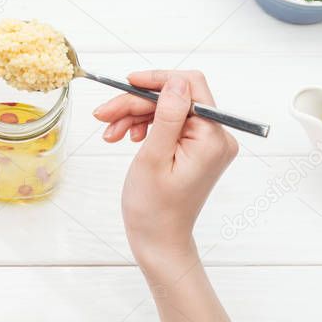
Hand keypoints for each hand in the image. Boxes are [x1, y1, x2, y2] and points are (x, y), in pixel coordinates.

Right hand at [94, 71, 237, 270]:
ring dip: (135, 116)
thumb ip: (167, 116)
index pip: (189, 86)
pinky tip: (126, 137)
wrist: (158, 240)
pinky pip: (169, 124)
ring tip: (111, 133)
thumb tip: (176, 82)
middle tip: (104, 114)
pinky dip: (144, 126)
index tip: (126, 83)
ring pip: (167, 109)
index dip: (156, 81)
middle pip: (174, 98)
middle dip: (136, 103)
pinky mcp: (196, 148)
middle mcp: (217, 137)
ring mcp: (207, 143)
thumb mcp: (154, 157)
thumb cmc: (154, 208)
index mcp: (213, 138)